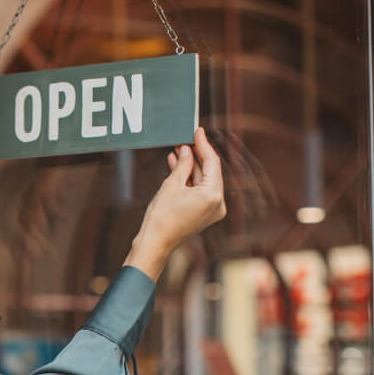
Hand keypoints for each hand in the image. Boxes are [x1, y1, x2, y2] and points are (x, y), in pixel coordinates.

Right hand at [126, 126, 226, 280]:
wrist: (155, 243)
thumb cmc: (161, 218)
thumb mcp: (171, 185)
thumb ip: (182, 165)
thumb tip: (187, 150)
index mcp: (213, 195)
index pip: (212, 162)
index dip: (203, 144)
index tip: (197, 131)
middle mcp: (218, 203)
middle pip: (210, 171)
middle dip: (196, 156)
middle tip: (184, 141)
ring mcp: (212, 210)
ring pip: (204, 181)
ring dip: (191, 167)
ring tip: (177, 153)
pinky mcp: (205, 214)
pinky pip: (200, 191)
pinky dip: (190, 180)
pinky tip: (178, 168)